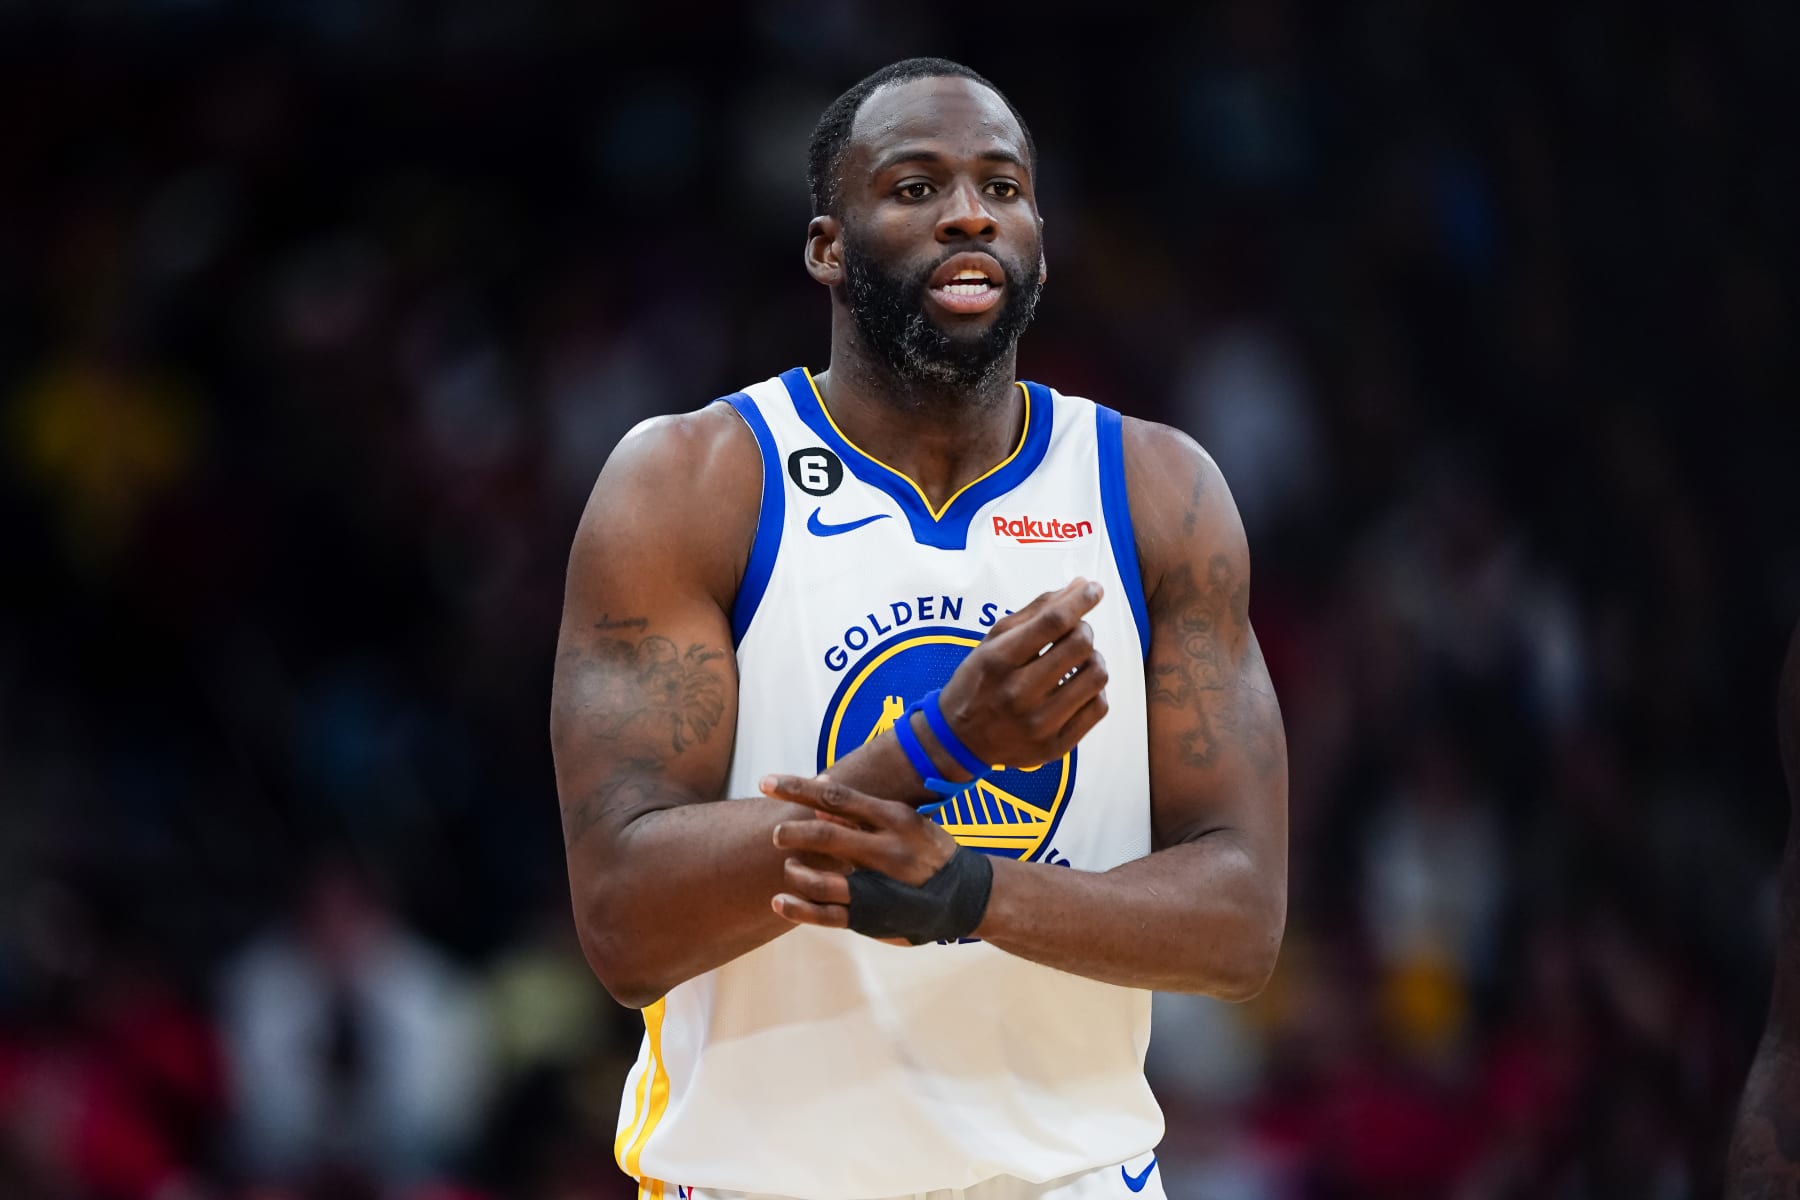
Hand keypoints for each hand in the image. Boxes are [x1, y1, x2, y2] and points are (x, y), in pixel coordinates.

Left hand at [762, 774, 958, 931]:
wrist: (967, 897)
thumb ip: (864, 813)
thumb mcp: (907, 822)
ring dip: (796, 871)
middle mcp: (886, 850)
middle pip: (825, 836)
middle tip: (777, 833)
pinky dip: (799, 908)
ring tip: (790, 866)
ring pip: (822, 879)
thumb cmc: (929, 851)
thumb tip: (821, 799)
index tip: (768, 782)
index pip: (836, 797)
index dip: (797, 788)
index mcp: (894, 819)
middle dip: (793, 832)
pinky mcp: (871, 916)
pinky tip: (780, 901)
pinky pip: (827, 913)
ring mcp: (879, 886)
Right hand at [933, 577, 1110, 772]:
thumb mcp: (993, 641)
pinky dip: (1095, 691)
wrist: (959, 740)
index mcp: (998, 661)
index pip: (1052, 622)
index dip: (1080, 600)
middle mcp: (1017, 694)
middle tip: (1075, 632)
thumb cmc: (978, 681)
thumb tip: (1081, 585)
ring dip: (1093, 659)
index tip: (1094, 589)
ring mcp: (1038, 724)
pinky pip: (1099, 708)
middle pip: (1079, 645)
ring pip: (1096, 676)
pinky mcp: (1054, 746)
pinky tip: (1078, 687)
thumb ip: (1036, 612)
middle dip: (1083, 630)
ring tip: (1078, 661)